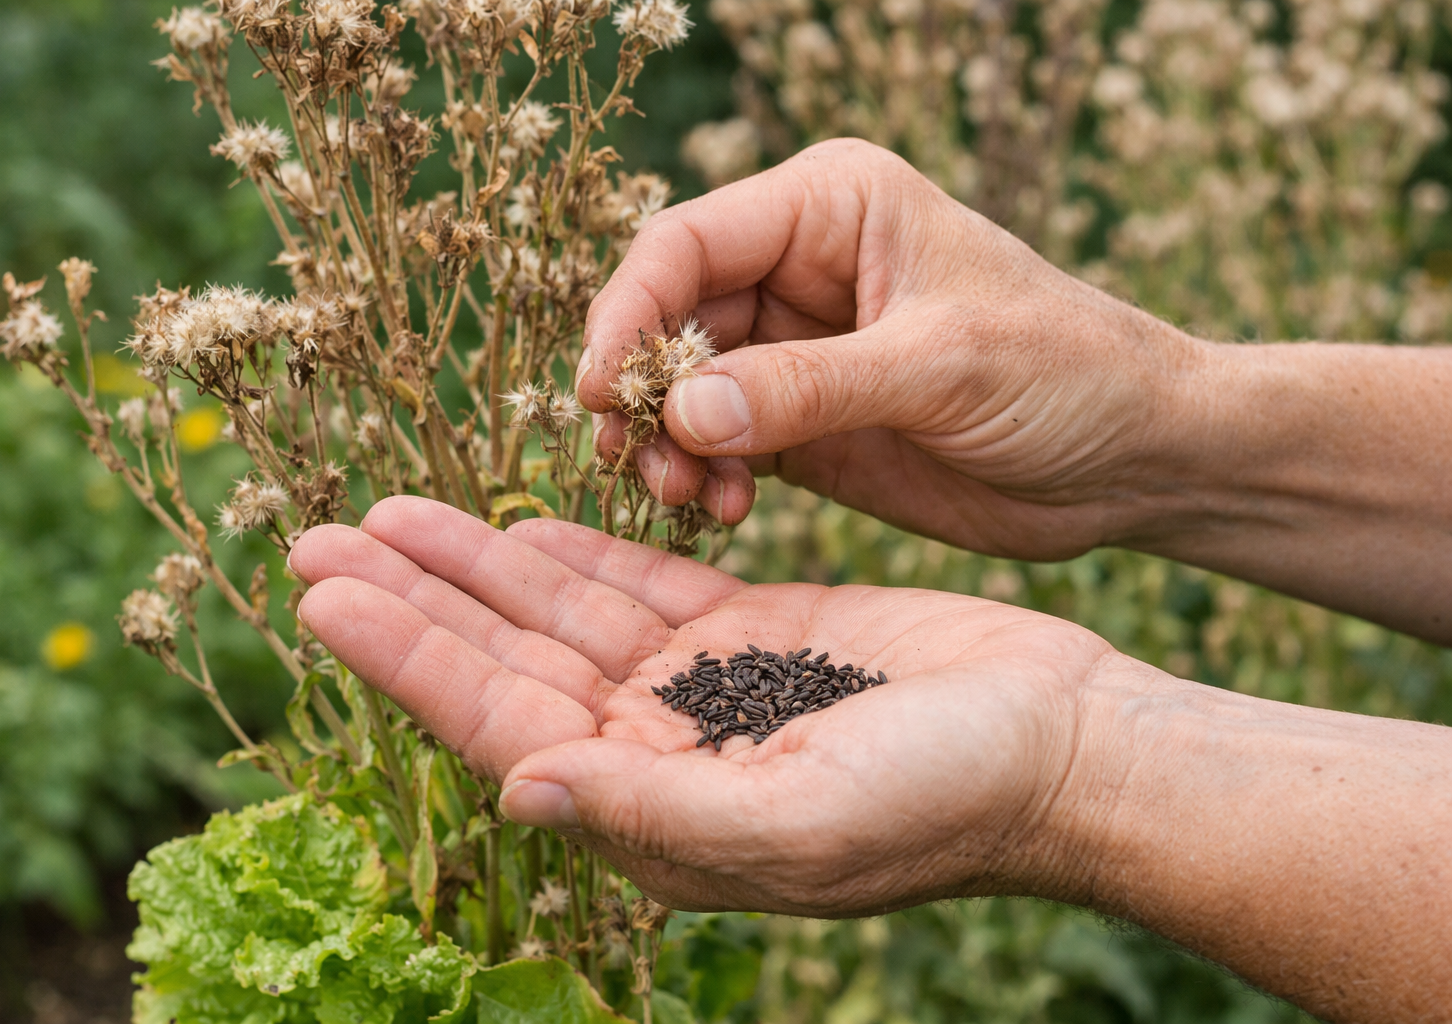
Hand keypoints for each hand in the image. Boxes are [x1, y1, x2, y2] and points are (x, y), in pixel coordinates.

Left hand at [289, 495, 1116, 913]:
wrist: (1065, 745)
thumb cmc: (952, 799)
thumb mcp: (805, 823)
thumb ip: (658, 816)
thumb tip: (518, 790)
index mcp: (655, 811)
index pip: (500, 723)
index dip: (407, 658)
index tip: (322, 593)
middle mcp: (659, 754)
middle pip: (507, 661)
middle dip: (412, 598)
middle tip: (314, 537)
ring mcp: (700, 691)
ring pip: (560, 613)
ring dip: (474, 560)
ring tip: (385, 511)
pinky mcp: (749, 633)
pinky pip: (635, 584)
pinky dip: (572, 550)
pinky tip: (510, 517)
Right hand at [581, 137, 1204, 558]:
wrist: (1137, 459)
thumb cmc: (1069, 373)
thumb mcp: (944, 366)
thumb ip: (812, 386)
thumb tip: (684, 408)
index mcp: (833, 207)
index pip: (688, 242)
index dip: (630, 310)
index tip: (601, 388)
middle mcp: (801, 270)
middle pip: (669, 317)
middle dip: (643, 390)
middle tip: (634, 458)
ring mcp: (799, 351)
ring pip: (684, 389)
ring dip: (666, 444)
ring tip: (683, 496)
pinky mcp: (805, 425)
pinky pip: (721, 445)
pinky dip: (705, 478)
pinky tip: (722, 510)